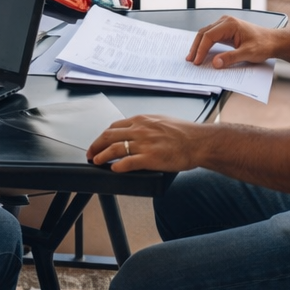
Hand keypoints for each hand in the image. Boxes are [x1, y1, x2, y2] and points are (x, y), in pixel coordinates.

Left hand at [87, 114, 203, 172]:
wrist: (199, 141)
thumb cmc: (185, 132)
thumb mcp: (161, 121)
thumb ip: (147, 125)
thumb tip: (136, 131)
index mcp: (142, 120)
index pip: (114, 127)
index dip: (102, 136)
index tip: (98, 143)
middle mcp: (140, 130)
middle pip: (109, 136)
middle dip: (96, 146)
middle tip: (90, 153)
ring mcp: (145, 144)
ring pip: (115, 149)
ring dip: (102, 156)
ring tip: (96, 161)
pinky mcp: (150, 158)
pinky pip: (128, 162)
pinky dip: (117, 166)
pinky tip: (113, 169)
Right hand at [187, 15, 276, 68]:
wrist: (273, 41)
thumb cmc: (263, 45)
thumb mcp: (248, 53)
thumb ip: (231, 58)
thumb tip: (215, 63)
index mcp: (230, 24)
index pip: (209, 36)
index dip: (201, 49)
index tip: (197, 61)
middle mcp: (225, 21)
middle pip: (204, 33)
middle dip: (196, 47)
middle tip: (190, 60)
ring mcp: (225, 24)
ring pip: (206, 34)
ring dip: (199, 45)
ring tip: (192, 57)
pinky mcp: (226, 30)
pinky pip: (211, 36)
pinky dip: (205, 44)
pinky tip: (201, 52)